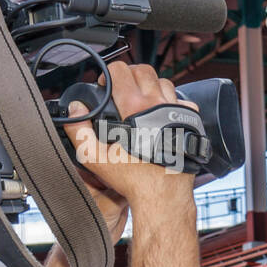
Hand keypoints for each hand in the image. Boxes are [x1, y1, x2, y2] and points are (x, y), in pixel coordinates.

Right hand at [61, 61, 199, 206]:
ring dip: (150, 85)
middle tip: (121, 88)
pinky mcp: (190, 124)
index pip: (121, 70)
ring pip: (164, 83)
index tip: (104, 85)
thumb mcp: (95, 157)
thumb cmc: (134, 180)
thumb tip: (75, 110)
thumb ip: (80, 130)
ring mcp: (178, 113)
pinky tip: (162, 113)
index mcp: (136, 108)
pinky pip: (182, 101)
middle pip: (144, 70)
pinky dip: (171, 101)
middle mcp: (160, 105)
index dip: (108, 73)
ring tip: (140, 99)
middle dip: (129, 74)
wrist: (165, 196)